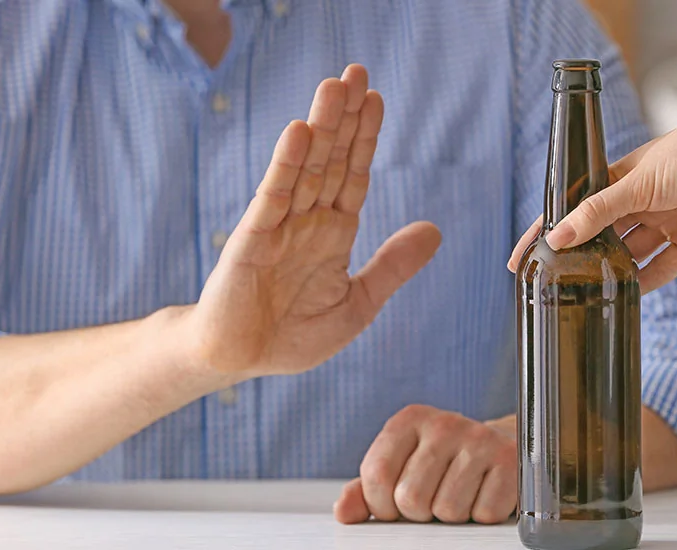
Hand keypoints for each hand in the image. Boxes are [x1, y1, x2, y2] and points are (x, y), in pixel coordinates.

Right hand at [186, 65, 440, 377]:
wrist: (242, 360)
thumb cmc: (294, 336)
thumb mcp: (359, 302)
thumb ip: (393, 266)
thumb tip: (434, 231)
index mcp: (334, 233)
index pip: (355, 175)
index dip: (365, 138)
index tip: (377, 99)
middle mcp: (309, 220)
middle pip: (332, 158)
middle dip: (345, 117)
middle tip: (357, 71)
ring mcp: (281, 224)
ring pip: (306, 167)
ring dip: (321, 126)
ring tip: (335, 86)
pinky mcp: (253, 237)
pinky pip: (274, 195)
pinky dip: (287, 164)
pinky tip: (300, 132)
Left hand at [333, 405, 516, 524]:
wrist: (498, 448)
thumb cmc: (441, 464)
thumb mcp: (399, 469)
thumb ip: (366, 489)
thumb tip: (343, 511)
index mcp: (409, 420)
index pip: (377, 475)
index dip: (382, 505)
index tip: (396, 505)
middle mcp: (445, 423)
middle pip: (411, 498)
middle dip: (419, 513)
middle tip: (433, 499)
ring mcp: (480, 440)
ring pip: (448, 510)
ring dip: (451, 517)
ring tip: (459, 495)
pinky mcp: (509, 461)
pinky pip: (484, 513)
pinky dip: (481, 516)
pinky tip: (483, 494)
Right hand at [507, 110, 676, 292]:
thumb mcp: (637, 182)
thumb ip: (598, 212)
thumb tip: (558, 238)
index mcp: (619, 180)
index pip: (572, 209)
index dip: (547, 232)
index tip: (521, 259)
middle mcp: (640, 203)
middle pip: (598, 238)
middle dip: (577, 259)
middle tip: (551, 284)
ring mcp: (665, 224)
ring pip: (628, 256)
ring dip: (609, 273)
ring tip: (583, 295)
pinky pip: (661, 270)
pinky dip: (644, 284)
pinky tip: (624, 299)